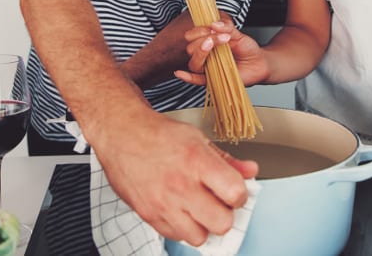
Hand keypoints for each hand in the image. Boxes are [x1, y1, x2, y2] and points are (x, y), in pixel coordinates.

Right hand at [94, 107, 257, 245]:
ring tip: (199, 208)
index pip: (235, 193)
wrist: (121, 134)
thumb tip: (250, 171)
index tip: (234, 190)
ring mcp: (163, 203)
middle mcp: (180, 185)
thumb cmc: (158, 135)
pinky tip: (181, 210)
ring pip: (199, 237)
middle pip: (222, 223)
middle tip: (218, 202)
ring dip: (203, 225)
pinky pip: (176, 236)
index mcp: (197, 161)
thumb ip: (226, 159)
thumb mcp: (197, 138)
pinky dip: (182, 227)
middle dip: (225, 214)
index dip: (240, 194)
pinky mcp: (149, 215)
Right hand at [174, 20, 268, 86]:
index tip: (212, 27)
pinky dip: (187, 77)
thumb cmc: (247, 49)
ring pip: (194, 63)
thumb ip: (227, 27)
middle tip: (219, 37)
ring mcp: (208, 68)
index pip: (193, 36)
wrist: (259, 63)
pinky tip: (180, 73)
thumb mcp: (238, 34)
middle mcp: (205, 55)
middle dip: (203, 40)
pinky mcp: (212, 80)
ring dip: (201, 52)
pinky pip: (196, 80)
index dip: (199, 31)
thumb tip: (213, 24)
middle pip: (191, 49)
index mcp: (207, 43)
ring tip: (214, 44)